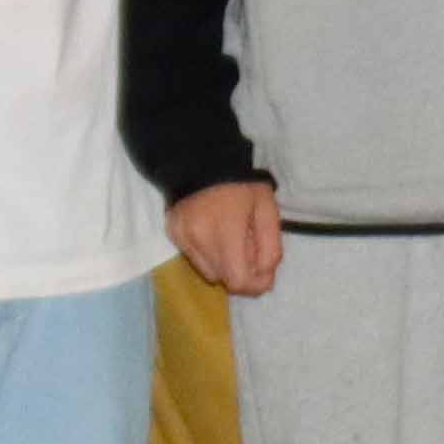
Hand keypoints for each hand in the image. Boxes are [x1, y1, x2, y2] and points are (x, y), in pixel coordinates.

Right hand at [169, 181, 282, 298]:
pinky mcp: (173, 234)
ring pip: (207, 271)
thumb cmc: (241, 183)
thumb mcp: (267, 209)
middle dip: (240, 271)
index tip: (263, 272)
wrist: (202, 159)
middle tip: (248, 247)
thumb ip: (270, 246)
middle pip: (223, 279)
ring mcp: (183, 237)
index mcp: (226, 230)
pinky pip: (193, 258)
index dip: (255, 284)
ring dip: (223, 264)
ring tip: (229, 238)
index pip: (238, 280)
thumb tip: (265, 277)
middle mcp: (200, 239)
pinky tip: (212, 231)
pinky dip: (207, 253)